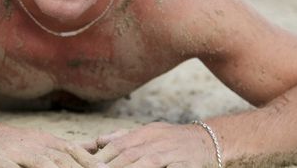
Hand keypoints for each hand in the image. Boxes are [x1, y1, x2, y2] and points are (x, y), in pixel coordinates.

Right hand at [0, 123, 106, 167]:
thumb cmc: (14, 144)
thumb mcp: (43, 142)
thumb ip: (70, 148)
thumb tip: (97, 148)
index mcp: (49, 143)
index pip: (75, 153)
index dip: (92, 163)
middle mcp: (36, 146)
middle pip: (63, 160)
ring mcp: (18, 154)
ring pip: (44, 165)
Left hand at [83, 122, 215, 167]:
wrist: (208, 140)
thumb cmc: (172, 139)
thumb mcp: (148, 133)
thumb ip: (123, 137)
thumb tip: (97, 141)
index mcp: (145, 134)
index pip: (119, 144)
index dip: (102, 154)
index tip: (88, 164)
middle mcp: (155, 141)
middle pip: (128, 154)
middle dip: (110, 164)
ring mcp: (170, 153)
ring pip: (146, 162)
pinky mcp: (185, 165)